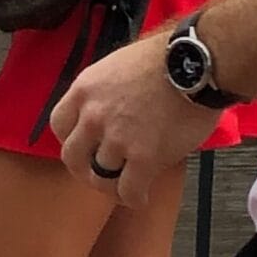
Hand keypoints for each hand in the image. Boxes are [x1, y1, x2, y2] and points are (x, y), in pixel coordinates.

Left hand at [51, 33, 221, 205]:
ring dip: (113, 184)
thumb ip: (105, 93)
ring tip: (127, 186)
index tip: (84, 146)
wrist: (196, 63)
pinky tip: (141, 196)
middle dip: (84, 170)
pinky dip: (133, 198)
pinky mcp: (143, 158)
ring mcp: (116, 139)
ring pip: (101, 176)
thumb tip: (110, 113)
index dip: (72, 139)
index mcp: (84, 90)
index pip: (59, 125)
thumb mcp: (118, 66)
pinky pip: (129, 190)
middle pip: (72, 156)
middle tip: (99, 175)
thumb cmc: (167, 58)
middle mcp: (93, 116)